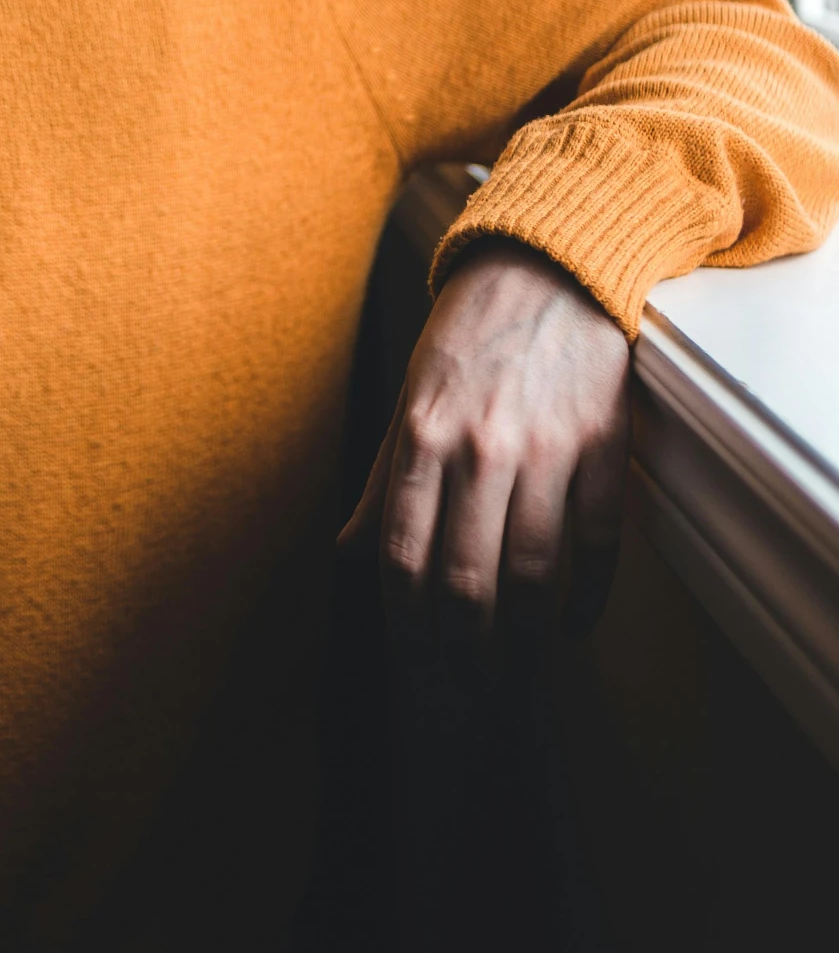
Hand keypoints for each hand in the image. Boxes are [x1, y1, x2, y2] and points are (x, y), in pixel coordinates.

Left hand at [337, 237, 630, 646]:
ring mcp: (547, 448)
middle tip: (466, 686)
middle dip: (463, 650)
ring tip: (516, 670)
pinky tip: (572, 627)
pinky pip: (599, 542)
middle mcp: (481, 446)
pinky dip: (588, 598)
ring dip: (524, 638)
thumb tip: (348, 554)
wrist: (549, 266)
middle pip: (468, 580)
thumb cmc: (470, 335)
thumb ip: (385, 480)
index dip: (406, 625)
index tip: (413, 664)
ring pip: (535, 573)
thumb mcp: (409, 396)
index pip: (404, 557)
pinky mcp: (603, 445)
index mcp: (422, 435)